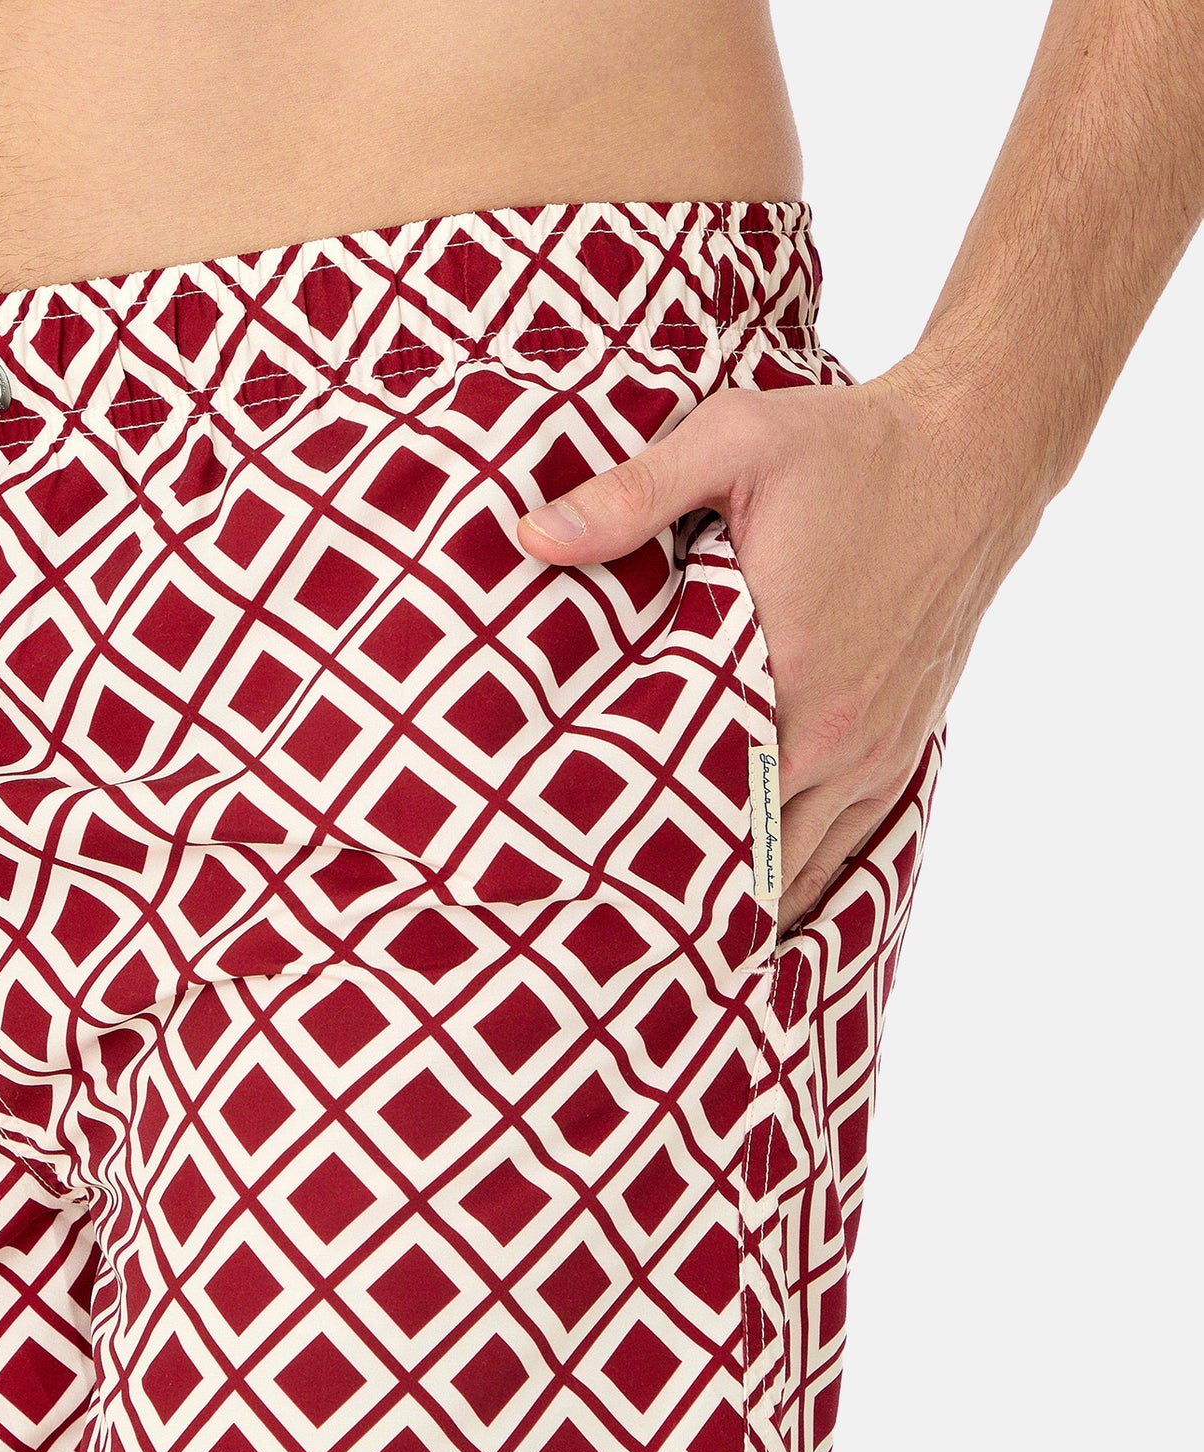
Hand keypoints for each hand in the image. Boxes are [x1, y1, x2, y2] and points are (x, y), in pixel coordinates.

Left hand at [517, 357, 1043, 930]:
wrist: (974, 453)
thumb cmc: (849, 449)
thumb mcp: (733, 443)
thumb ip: (630, 495)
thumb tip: (531, 534)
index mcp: (783, 672)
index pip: (697, 793)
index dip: (638, 845)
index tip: (580, 888)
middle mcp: (833, 731)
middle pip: (748, 849)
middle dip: (682, 892)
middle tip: (611, 941)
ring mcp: (874, 747)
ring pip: (802, 861)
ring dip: (744, 898)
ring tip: (676, 955)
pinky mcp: (902, 744)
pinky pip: (852, 841)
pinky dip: (805, 877)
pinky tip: (765, 913)